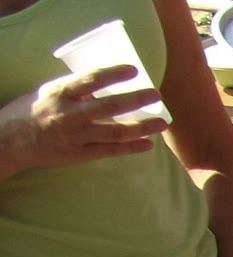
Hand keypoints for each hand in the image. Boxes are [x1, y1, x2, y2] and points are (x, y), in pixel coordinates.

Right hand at [0, 67, 163, 176]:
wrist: (11, 141)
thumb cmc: (31, 111)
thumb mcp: (48, 92)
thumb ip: (74, 90)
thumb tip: (104, 85)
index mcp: (60, 93)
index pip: (90, 79)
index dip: (114, 74)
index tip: (133, 70)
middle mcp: (70, 114)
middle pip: (110, 106)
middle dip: (136, 99)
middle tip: (156, 94)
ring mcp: (77, 136)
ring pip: (116, 132)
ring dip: (143, 127)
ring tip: (161, 123)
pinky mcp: (81, 154)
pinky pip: (112, 151)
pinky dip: (132, 148)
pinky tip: (148, 144)